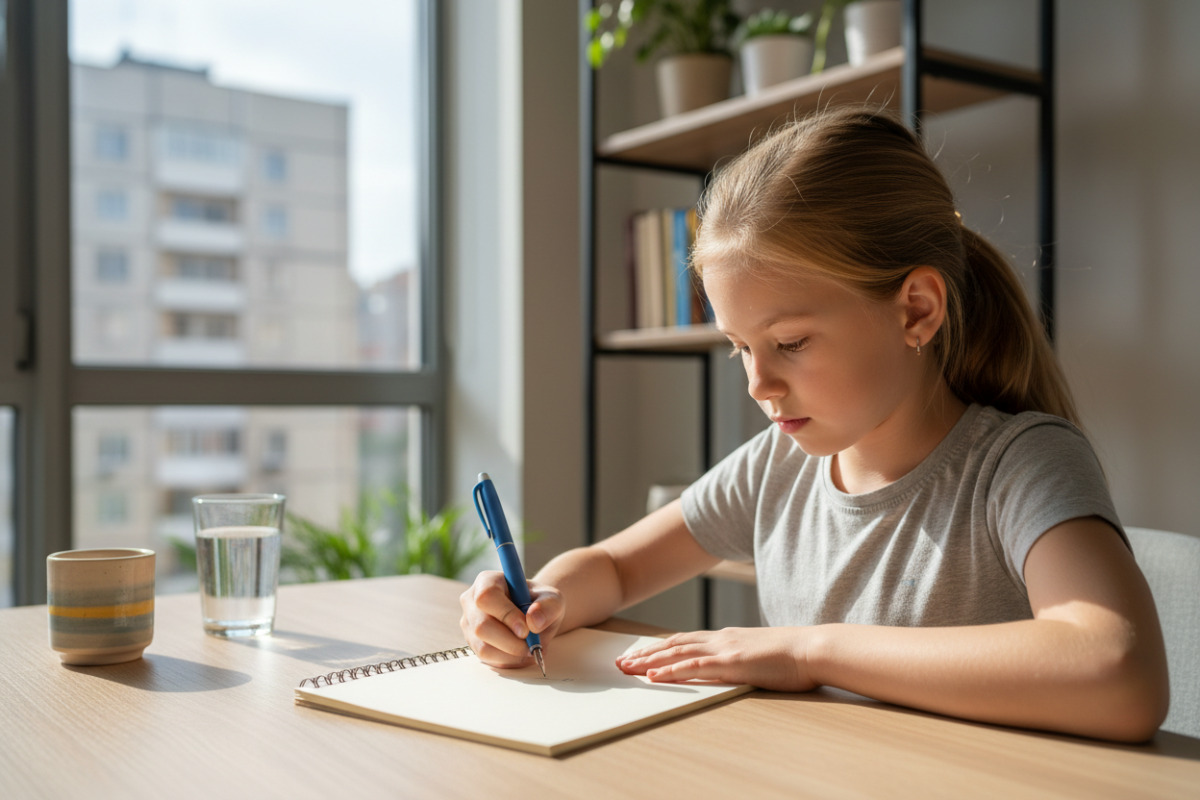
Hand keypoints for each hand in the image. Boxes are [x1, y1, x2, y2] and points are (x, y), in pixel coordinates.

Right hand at [459, 570, 564, 668]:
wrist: (534, 617)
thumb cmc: (540, 603)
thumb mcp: (553, 599)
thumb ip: (548, 606)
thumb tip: (533, 622)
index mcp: (487, 581)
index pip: (487, 597)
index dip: (506, 614)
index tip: (526, 629)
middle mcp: (472, 602)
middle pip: (482, 626)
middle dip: (510, 641)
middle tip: (532, 645)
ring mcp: (469, 625)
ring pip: (483, 647)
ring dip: (511, 654)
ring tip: (529, 648)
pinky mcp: (473, 644)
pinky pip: (487, 659)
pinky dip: (508, 661)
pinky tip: (521, 653)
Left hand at [616, 627, 817, 692]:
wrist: (812, 648)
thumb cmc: (792, 656)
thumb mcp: (759, 655)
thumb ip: (740, 658)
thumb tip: (731, 666)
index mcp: (726, 638)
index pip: (684, 641)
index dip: (660, 647)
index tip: (640, 655)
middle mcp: (720, 639)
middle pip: (673, 644)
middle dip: (646, 653)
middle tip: (622, 663)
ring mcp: (724, 649)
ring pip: (677, 653)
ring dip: (650, 661)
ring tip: (628, 669)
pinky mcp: (732, 662)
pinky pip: (695, 667)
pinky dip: (671, 670)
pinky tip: (655, 675)